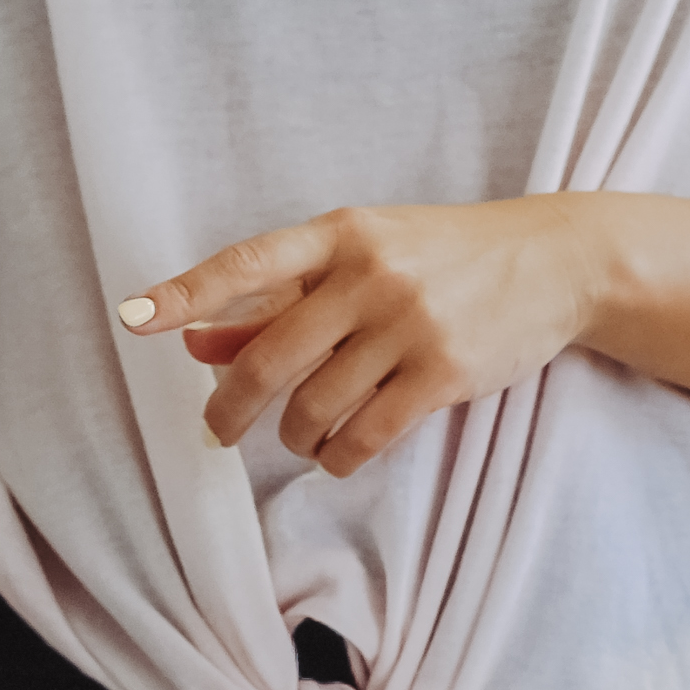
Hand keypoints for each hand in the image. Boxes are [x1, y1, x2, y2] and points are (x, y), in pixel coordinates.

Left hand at [116, 200, 602, 475]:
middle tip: (218, 431)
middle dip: (230, 408)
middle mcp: (370, 274)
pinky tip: (336, 454)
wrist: (556, 262)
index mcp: (341, 232)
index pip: (246, 263)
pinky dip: (337, 457)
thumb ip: (281, 300)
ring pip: (314, 406)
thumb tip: (197, 342)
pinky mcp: (444, 373)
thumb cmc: (445, 257)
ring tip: (299, 437)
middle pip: (270, 358)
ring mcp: (409, 323)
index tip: (133, 319)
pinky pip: (364, 435)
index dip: (185, 294)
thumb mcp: (365, 258)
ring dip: (293, 437)